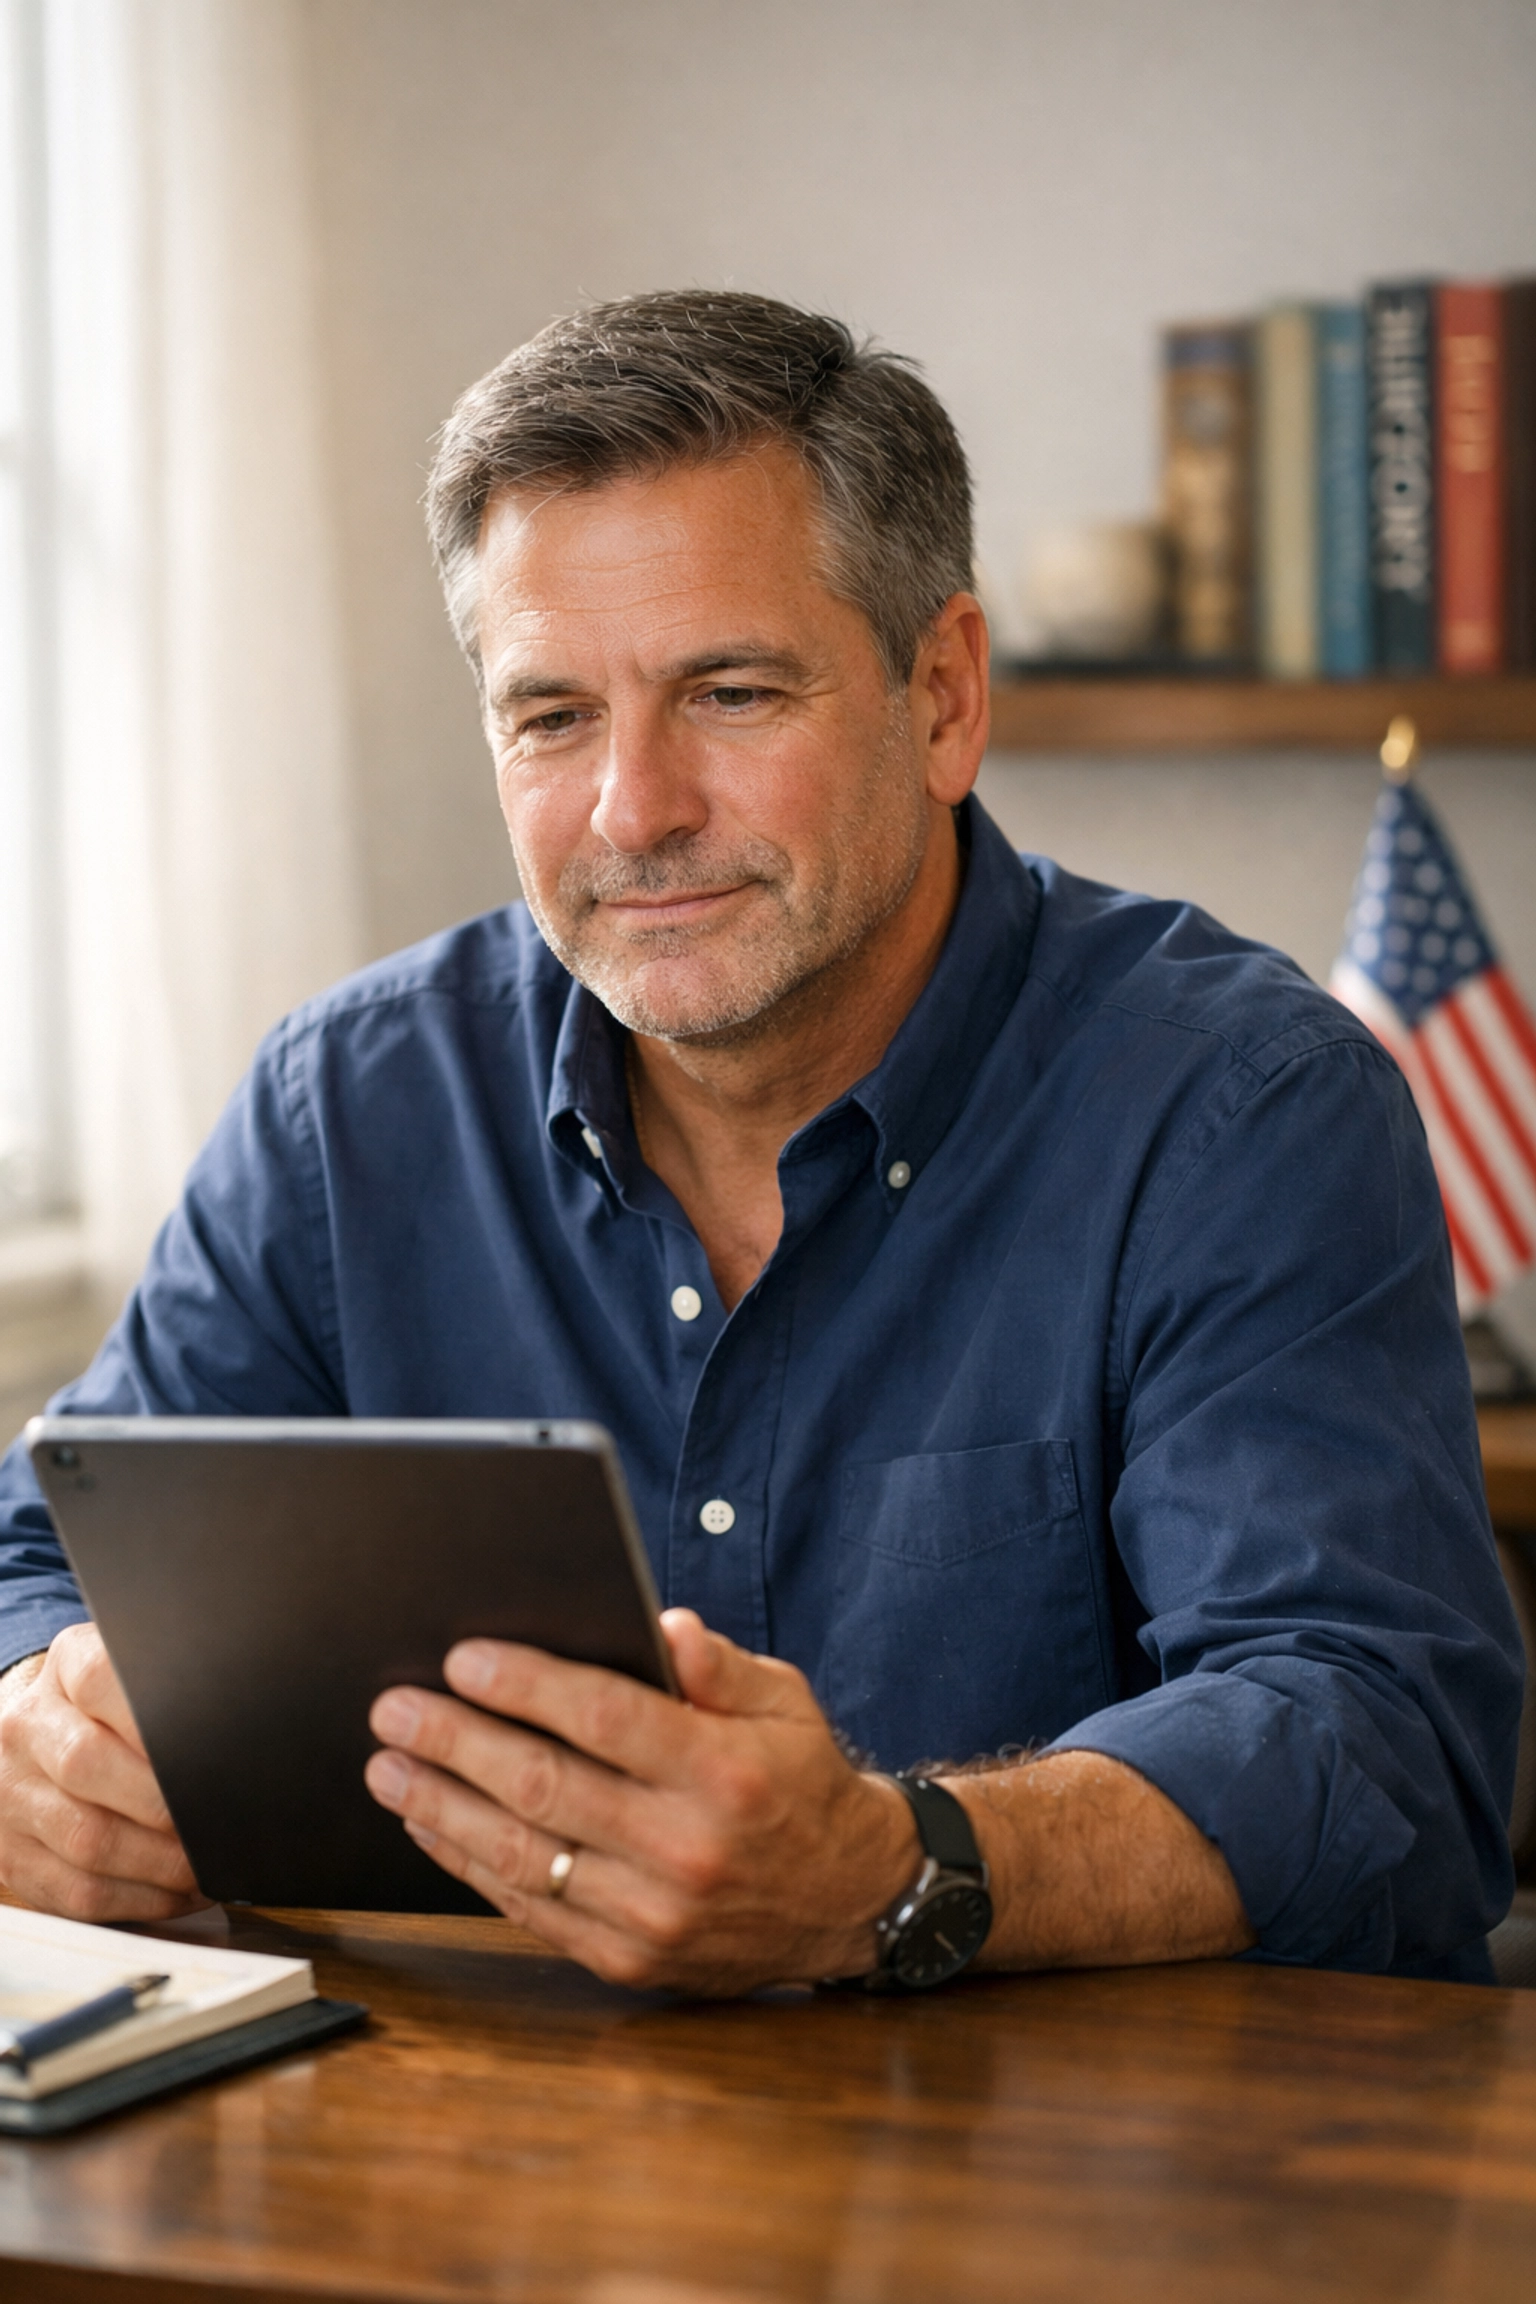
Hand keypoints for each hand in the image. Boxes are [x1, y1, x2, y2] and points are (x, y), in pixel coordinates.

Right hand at [0, 1624, 206, 1921]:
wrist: (51, 1737)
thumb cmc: (125, 1708)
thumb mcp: (145, 1672)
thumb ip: (185, 1684)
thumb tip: (255, 1709)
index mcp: (66, 1666)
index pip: (100, 1680)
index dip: (160, 1721)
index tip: (212, 1752)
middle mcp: (26, 1728)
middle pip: (87, 1764)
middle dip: (166, 1803)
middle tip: (219, 1818)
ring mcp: (11, 1796)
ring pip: (86, 1839)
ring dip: (161, 1863)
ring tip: (209, 1863)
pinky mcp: (14, 1858)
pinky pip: (79, 1893)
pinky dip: (142, 1900)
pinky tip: (180, 1892)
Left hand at [365, 1610, 919, 1993]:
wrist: (850, 1901)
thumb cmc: (801, 1782)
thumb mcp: (785, 1702)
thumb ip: (721, 1665)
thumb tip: (665, 1627)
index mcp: (724, 1772)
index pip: (605, 1718)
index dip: (526, 1685)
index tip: (462, 1658)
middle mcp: (686, 1847)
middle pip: (544, 1786)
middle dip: (455, 1742)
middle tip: (394, 1709)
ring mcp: (654, 1913)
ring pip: (523, 1855)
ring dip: (442, 1807)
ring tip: (389, 1768)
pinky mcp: (630, 1959)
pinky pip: (531, 1910)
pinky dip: (471, 1866)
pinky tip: (434, 1827)